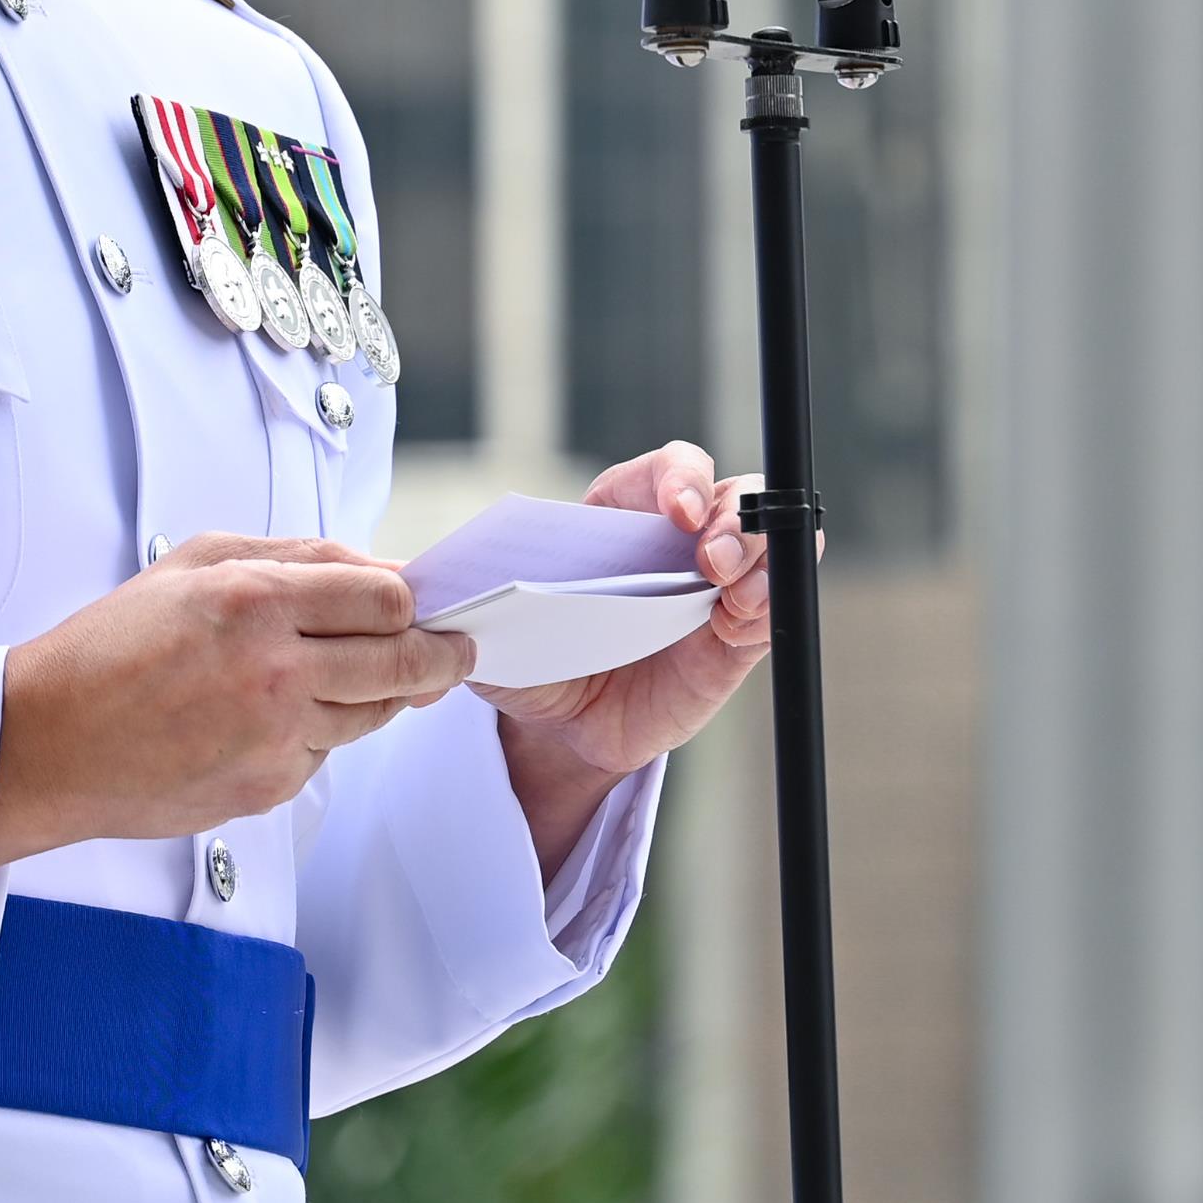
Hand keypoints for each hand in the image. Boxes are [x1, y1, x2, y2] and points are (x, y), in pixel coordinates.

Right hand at [0, 536, 476, 866]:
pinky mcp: (266, 789)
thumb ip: (294, 556)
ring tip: (374, 675)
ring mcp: (274, 739)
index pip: (385, 599)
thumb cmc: (112, 644)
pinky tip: (284, 715)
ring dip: (386, 694)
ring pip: (373, 714)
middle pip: (402, 662)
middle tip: (458, 651)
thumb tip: (378, 569)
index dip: (417, 600)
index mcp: (254, 602)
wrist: (46, 743)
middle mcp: (273, 672)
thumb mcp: (195, 562)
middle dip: (442, 655)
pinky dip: (322, 732)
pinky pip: (325, 754)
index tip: (429, 603)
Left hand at [480, 442, 782, 874]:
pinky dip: (770, 602)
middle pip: (730, 495)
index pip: (667, 470)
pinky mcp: (735, 636)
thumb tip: (430, 585)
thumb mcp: (491, 627)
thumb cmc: (528, 659)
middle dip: (732, 517)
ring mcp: (712, 585)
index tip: (675, 509)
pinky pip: (772, 604)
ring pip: (765, 539)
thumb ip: (471, 601)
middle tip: (711, 558)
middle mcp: (675, 540)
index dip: (681, 478)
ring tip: (732, 591)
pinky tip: (744, 619)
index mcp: (618, 515)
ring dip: (761, 554)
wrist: (559, 732)